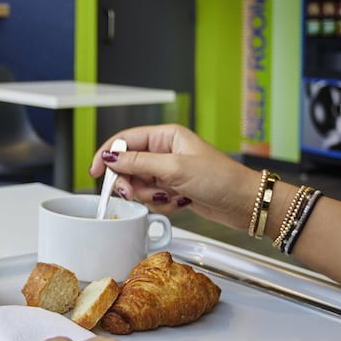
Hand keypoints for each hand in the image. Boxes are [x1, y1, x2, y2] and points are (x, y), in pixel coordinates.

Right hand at [88, 124, 257, 230]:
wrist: (245, 204)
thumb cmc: (221, 179)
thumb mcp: (175, 168)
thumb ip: (138, 163)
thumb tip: (110, 157)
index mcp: (166, 136)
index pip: (125, 140)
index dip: (107, 155)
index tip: (95, 171)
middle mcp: (165, 151)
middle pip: (128, 165)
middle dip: (130, 182)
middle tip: (132, 192)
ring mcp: (168, 172)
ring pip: (138, 184)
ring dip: (149, 196)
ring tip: (170, 196)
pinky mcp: (173, 189)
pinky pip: (152, 198)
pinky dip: (161, 204)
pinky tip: (179, 202)